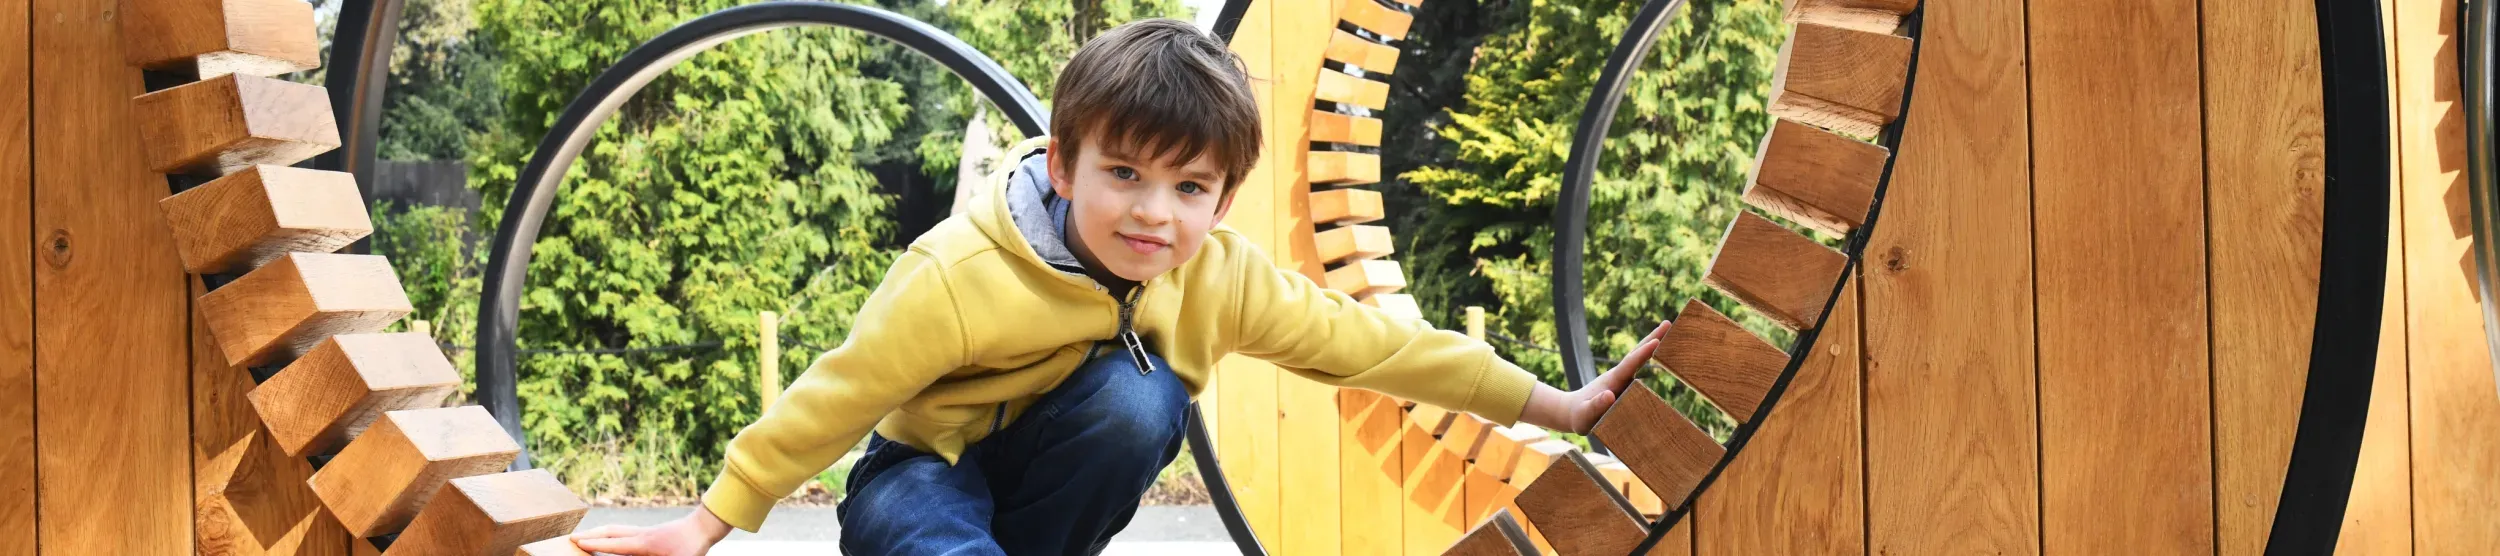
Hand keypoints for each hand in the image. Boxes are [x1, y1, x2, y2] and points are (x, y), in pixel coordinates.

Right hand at [570, 505, 733, 555]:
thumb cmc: (693, 548)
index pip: (612, 544)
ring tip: (588, 536)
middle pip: (610, 531)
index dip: (593, 544)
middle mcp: (641, 534)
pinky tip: (613, 540)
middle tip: (573, 538)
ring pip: (618, 529)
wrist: (705, 526)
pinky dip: (614, 534)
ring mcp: (646, 531)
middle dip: (591, 534)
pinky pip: (627, 532)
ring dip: (601, 532)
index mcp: (643, 543)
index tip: (576, 542)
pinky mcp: (652, 532)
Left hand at [1518, 319, 1671, 433]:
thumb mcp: (1584, 415)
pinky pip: (1640, 366)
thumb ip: (1595, 406)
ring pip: (1640, 357)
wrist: (1572, 412)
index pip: (1630, 364)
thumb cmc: (1579, 416)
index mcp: (1613, 381)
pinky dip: (1650, 355)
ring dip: (1654, 343)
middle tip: (1668, 323)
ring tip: (1669, 330)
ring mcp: (1623, 378)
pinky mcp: (1625, 383)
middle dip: (1652, 338)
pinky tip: (1660, 351)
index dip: (1643, 353)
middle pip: (1637, 353)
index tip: (1656, 341)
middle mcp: (1619, 375)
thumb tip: (1610, 394)